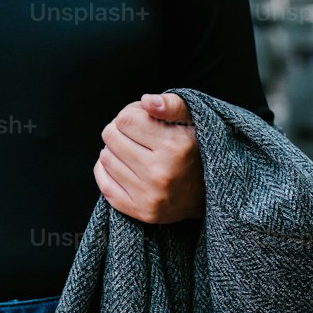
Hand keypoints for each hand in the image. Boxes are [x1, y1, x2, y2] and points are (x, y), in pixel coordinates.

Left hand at [93, 92, 204, 223]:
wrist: (207, 195)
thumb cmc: (194, 149)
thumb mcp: (191, 120)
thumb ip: (171, 104)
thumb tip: (147, 101)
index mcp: (176, 146)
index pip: (125, 119)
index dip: (131, 113)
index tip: (143, 119)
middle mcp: (161, 173)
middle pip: (111, 136)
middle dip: (120, 130)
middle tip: (136, 134)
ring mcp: (149, 195)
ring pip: (105, 158)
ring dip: (115, 150)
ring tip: (134, 151)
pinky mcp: (140, 211)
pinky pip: (104, 184)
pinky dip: (107, 171)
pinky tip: (123, 167)